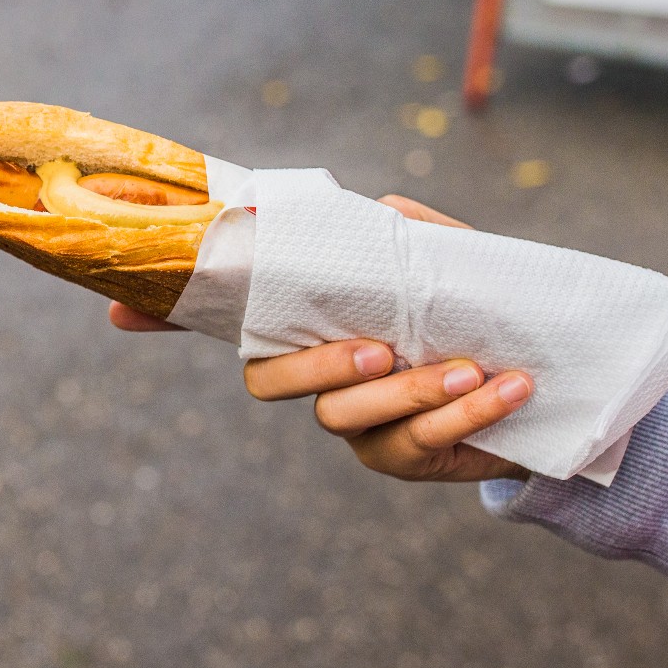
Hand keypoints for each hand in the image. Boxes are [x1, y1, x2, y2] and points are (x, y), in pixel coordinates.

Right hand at [108, 193, 532, 482]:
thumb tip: (373, 209)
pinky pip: (414, 444)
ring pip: (344, 417)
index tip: (116, 310)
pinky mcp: (403, 458)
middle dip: (317, 365)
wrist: (551, 375)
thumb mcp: (447, 262)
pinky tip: (509, 386)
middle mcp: (317, 377)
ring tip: (471, 367)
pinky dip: (466, 413)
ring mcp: (355, 423)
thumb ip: (405, 235)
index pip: (228, 319)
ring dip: (411, 390)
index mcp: (311, 322)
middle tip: (377, 347)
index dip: (163, 317)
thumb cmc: (479, 311)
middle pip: (271, 382)